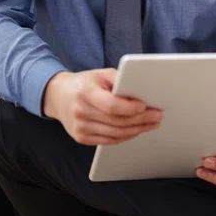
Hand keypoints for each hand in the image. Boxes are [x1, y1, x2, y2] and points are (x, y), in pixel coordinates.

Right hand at [43, 69, 161, 145]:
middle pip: (116, 122)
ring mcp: (80, 128)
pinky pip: (108, 141)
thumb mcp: (100, 73)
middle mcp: (81, 112)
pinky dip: (125, 136)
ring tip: (151, 124)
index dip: (130, 108)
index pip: (111, 106)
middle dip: (140, 120)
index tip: (146, 106)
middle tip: (157, 116)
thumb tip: (140, 88)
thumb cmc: (84, 83)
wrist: (58, 96)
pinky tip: (136, 130)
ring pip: (115, 134)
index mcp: (86, 93)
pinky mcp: (82, 138)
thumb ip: (118, 79)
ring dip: (137, 130)